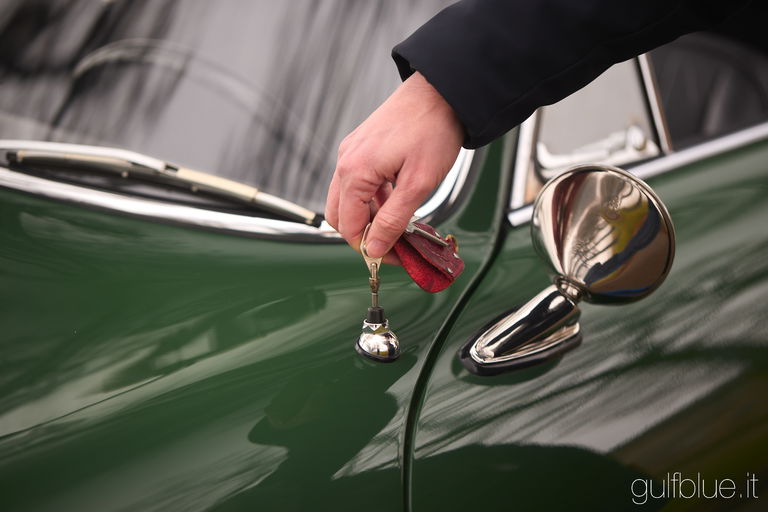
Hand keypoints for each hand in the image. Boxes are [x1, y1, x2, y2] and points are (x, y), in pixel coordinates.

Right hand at [325, 72, 462, 261]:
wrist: (442, 91)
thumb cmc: (433, 129)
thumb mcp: (418, 184)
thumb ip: (393, 220)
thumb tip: (375, 248)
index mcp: (355, 172)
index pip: (348, 226)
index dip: (370, 248)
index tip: (393, 258)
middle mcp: (346, 161)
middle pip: (340, 214)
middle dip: (364, 234)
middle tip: (394, 246)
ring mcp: (353, 152)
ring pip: (349, 199)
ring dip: (370, 217)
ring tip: (401, 224)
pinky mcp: (363, 147)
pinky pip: (359, 182)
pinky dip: (373, 199)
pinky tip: (397, 203)